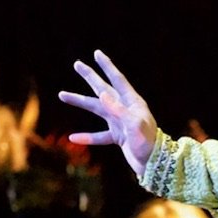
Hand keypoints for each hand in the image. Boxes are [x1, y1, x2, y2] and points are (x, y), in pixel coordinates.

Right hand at [58, 50, 159, 174]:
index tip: (97, 53)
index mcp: (132, 102)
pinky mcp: (118, 137)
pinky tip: (73, 137)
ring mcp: (120, 122)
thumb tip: (102, 94)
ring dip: (80, 101)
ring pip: (96, 109)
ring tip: (62, 94)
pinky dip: (87, 137)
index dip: (107, 66)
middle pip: (103, 89)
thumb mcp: (134, 125)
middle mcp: (125, 109)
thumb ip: (118, 109)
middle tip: (77, 64)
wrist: (154, 164)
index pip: (117, 79)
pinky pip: (99, 136)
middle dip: (90, 76)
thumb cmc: (147, 143)